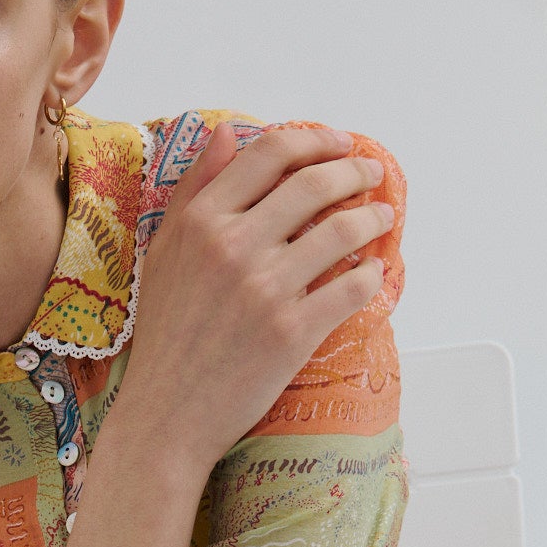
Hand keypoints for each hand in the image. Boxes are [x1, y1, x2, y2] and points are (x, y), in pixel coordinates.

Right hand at [116, 120, 394, 476]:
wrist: (168, 414)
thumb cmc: (166, 334)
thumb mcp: (163, 252)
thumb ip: (194, 189)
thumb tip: (227, 132)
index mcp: (200, 221)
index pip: (270, 154)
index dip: (315, 140)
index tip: (340, 144)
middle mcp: (233, 247)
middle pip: (313, 184)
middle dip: (354, 171)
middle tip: (372, 174)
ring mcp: (265, 289)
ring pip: (342, 232)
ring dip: (373, 217)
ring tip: (383, 216)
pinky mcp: (292, 331)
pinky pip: (351, 287)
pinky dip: (372, 274)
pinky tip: (373, 270)